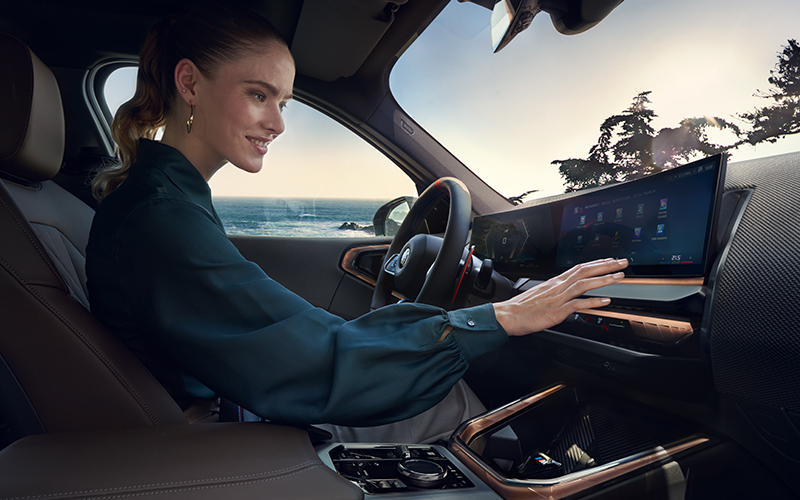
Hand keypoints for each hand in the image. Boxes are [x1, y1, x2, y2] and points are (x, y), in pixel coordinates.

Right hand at [493, 258, 627, 336]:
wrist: (508, 315)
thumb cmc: (522, 307)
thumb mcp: (541, 295)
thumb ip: (555, 292)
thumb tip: (567, 293)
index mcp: (554, 282)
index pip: (579, 268)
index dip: (596, 263)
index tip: (609, 261)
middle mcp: (558, 286)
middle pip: (585, 271)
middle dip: (606, 266)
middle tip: (622, 262)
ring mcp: (558, 298)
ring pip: (584, 284)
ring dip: (603, 280)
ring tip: (619, 277)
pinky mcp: (557, 311)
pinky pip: (578, 304)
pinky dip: (593, 302)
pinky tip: (605, 301)